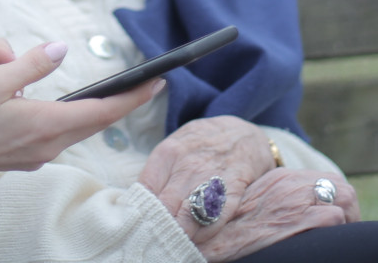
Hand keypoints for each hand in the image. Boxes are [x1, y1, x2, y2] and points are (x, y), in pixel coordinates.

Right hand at [0, 41, 161, 201]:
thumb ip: (31, 65)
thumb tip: (59, 49)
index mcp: (46, 124)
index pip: (103, 111)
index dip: (133, 97)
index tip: (157, 83)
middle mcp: (47, 144)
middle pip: (96, 124)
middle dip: (123, 104)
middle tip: (146, 85)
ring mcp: (36, 155)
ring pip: (78, 132)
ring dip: (98, 114)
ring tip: (115, 96)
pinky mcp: (23, 157)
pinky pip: (59, 137)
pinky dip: (74, 121)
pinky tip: (68, 111)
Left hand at [137, 116, 275, 234]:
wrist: (241, 134)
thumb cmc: (200, 144)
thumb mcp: (175, 146)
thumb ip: (157, 172)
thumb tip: (136, 200)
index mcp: (168, 153)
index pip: (146, 189)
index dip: (141, 210)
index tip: (138, 223)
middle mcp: (188, 165)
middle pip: (165, 206)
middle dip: (157, 225)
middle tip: (151, 239)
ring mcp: (211, 177)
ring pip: (188, 216)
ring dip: (178, 233)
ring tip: (170, 243)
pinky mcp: (233, 189)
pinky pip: (215, 218)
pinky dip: (203, 234)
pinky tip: (195, 241)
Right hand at [192, 171, 358, 261]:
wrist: (206, 236)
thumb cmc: (226, 228)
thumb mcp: (251, 206)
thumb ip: (273, 202)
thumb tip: (294, 213)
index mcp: (280, 180)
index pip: (326, 181)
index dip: (336, 202)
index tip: (334, 220)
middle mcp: (290, 186)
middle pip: (342, 188)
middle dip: (350, 210)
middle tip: (345, 232)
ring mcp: (294, 203)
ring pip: (344, 200)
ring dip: (348, 221)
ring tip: (339, 239)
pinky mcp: (295, 222)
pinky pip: (333, 219)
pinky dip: (337, 230)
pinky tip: (327, 243)